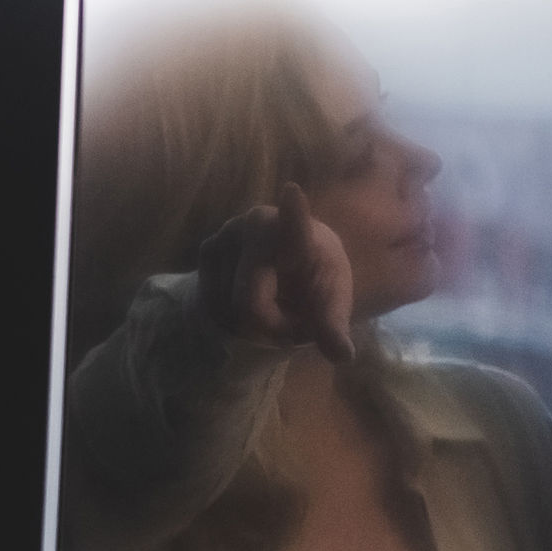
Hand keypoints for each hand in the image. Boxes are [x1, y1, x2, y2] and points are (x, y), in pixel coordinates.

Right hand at [195, 182, 354, 362]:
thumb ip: (331, 330)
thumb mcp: (329, 310)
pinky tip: (244, 299)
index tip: (293, 192)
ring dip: (247, 321)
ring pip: (227, 307)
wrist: (288, 269)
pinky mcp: (208, 247)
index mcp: (301, 235)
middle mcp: (260, 223)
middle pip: (249, 305)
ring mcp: (229, 232)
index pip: (296, 226)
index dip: (294, 214)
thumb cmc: (316, 285)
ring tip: (268, 305)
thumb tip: (344, 357)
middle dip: (268, 326)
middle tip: (288, 321)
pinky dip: (227, 314)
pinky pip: (210, 301)